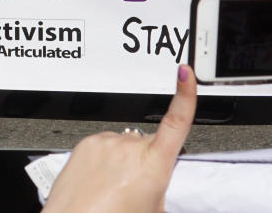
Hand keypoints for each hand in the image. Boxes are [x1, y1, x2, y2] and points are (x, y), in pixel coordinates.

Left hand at [44, 66, 194, 212]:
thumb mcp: (153, 209)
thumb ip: (160, 188)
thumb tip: (156, 180)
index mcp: (153, 163)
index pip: (176, 121)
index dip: (184, 94)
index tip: (185, 73)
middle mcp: (130, 146)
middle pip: (148, 144)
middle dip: (145, 161)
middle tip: (134, 188)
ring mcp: (106, 142)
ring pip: (124, 146)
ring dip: (122, 161)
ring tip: (112, 188)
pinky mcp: (86, 142)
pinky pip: (104, 146)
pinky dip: (104, 159)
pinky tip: (98, 180)